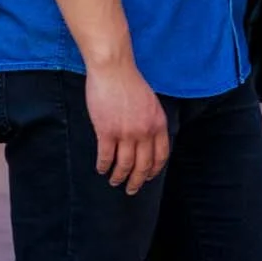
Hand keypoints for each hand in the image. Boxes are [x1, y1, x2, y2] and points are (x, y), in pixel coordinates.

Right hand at [86, 63, 169, 194]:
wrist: (114, 70)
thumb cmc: (131, 84)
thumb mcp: (151, 103)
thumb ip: (151, 122)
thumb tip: (148, 141)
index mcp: (158, 124)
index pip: (161, 155)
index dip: (154, 170)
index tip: (148, 177)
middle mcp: (144, 131)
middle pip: (143, 165)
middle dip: (137, 181)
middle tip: (131, 190)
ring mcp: (126, 133)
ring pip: (124, 165)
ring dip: (119, 177)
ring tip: (114, 181)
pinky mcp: (106, 131)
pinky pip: (105, 156)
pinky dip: (103, 166)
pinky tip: (101, 169)